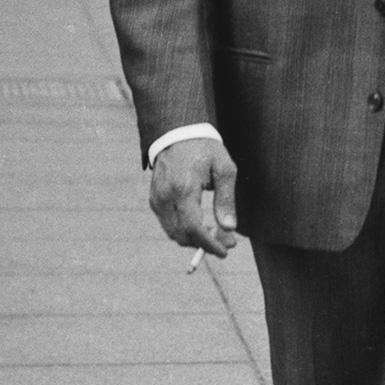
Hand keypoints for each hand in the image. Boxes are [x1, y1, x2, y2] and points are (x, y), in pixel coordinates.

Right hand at [150, 137, 239, 255]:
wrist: (178, 133)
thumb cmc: (205, 149)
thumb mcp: (224, 169)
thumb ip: (226, 199)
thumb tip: (229, 228)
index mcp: (184, 188)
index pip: (193, 227)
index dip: (209, 244)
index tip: (225, 251)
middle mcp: (166, 197)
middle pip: (182, 235)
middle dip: (205, 244)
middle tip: (227, 242)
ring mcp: (157, 199)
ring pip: (173, 233)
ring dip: (194, 239)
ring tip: (217, 234)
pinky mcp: (154, 200)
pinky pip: (168, 224)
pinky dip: (184, 230)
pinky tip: (202, 225)